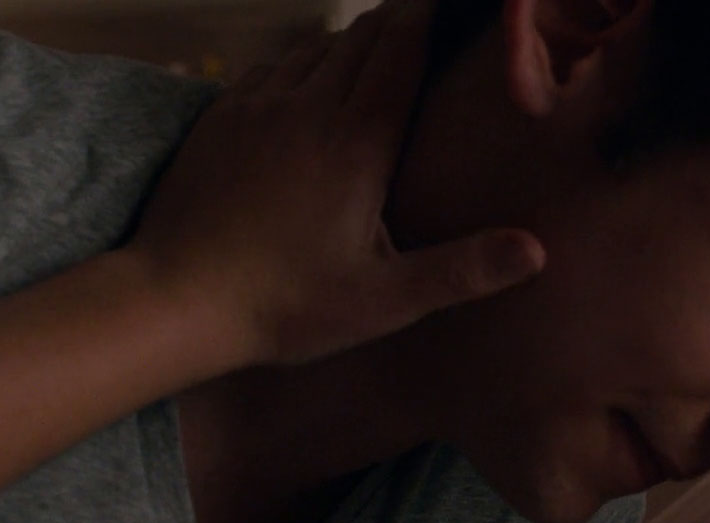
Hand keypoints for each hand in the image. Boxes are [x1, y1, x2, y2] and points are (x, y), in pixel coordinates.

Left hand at [124, 0, 543, 365]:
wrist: (173, 300)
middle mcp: (308, 109)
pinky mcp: (220, 121)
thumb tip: (536, 249)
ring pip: (313, 48)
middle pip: (361, 39)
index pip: (400, 55)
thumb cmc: (286, 305)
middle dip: (397, 20)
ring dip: (350, 39)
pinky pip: (268, 68)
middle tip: (423, 12)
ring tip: (375, 41)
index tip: (447, 3)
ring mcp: (257, 109)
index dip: (427, 19)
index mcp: (356, 143)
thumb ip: (462, 271)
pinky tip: (306, 74)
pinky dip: (300, 60)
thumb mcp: (385, 300)